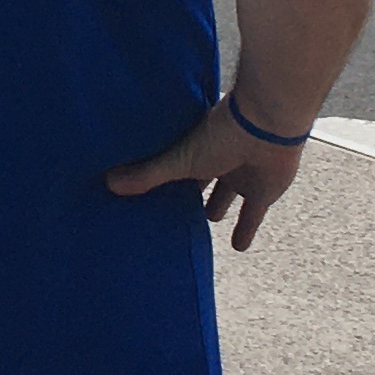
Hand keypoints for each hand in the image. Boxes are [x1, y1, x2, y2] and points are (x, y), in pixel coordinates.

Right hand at [104, 99, 306, 252]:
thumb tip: (107, 183)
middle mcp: (217, 162)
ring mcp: (241, 177)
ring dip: (218, 209)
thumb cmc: (222, 134)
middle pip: (199, 183)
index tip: (146, 196)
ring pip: (225, 197)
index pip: (174, 169)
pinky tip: (239, 247)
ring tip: (208, 222)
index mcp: (195, 149)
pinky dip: (245, 231)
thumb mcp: (180, 158)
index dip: (163, 181)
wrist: (268, 127)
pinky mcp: (262, 193)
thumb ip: (148, 174)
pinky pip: (252, 217)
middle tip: (173, 211)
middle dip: (190, 195)